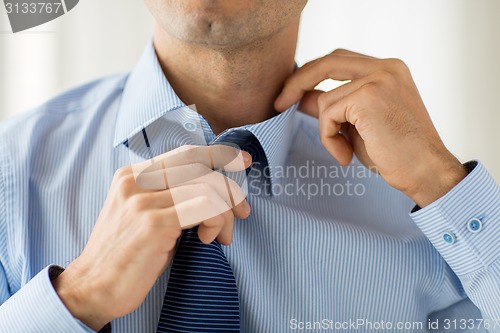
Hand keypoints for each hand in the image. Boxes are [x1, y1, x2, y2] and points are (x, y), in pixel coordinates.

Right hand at [52, 145, 251, 330]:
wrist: (94, 288)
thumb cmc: (127, 255)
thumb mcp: (146, 214)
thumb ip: (172, 195)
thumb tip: (215, 191)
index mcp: (132, 174)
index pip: (185, 153)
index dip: (218, 153)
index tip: (242, 161)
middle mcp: (136, 180)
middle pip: (200, 164)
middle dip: (230, 187)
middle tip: (242, 212)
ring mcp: (143, 200)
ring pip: (208, 185)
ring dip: (226, 212)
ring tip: (220, 236)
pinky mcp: (153, 222)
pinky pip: (206, 206)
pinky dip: (217, 220)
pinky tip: (207, 239)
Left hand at [275, 49, 465, 206]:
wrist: (425, 172)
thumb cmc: (396, 152)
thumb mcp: (358, 124)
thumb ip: (334, 106)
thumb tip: (301, 97)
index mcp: (388, 69)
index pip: (339, 60)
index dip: (311, 74)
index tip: (290, 94)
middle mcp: (385, 67)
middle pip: (327, 62)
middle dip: (298, 82)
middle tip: (279, 103)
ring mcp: (378, 79)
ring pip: (325, 99)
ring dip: (326, 130)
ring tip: (343, 152)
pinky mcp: (367, 96)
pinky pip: (327, 114)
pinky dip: (329, 138)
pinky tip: (346, 155)